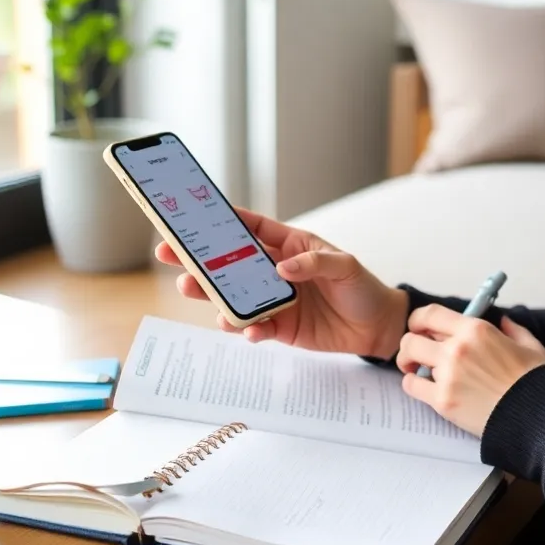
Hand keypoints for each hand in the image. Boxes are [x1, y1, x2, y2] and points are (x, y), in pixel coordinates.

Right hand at [155, 207, 406, 356]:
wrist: (375, 327)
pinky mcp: (278, 327)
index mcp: (289, 245)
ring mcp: (273, 300)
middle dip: (199, 258)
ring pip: (232, 296)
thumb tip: (282, 268)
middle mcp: (275, 271)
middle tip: (170, 254)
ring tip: (192, 290)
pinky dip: (246, 329)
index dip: (226, 220)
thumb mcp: (345, 266)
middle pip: (230, 263)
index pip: (252, 228)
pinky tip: (246, 329)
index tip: (195, 214)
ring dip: (210, 295)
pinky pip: (253, 327)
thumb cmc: (361, 287)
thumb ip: (314, 263)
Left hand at [396, 304, 544, 436]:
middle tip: (417, 353)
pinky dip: (413, 385)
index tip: (419, 327)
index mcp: (476, 330)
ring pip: (408, 359)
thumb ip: (513, 329)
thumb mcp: (530, 346)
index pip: (429, 314)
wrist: (538, 418)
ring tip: (417, 370)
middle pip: (412, 337)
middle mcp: (457, 348)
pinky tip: (424, 387)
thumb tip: (503, 321)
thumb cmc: (535, 382)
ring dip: (409, 363)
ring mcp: (448, 375)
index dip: (418, 319)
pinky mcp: (443, 401)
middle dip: (411, 343)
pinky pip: (412, 386)